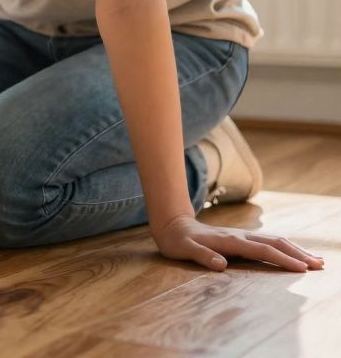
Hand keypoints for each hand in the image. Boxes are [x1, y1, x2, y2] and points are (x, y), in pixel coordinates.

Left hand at [152, 214, 325, 271]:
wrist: (172, 225)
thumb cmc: (178, 241)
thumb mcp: (184, 250)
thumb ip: (202, 256)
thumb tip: (220, 264)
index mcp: (230, 241)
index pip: (261, 250)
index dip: (281, 259)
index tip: (301, 268)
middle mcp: (240, 236)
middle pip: (275, 243)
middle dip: (298, 254)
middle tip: (319, 265)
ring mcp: (242, 236)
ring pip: (275, 240)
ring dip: (296, 250)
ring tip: (316, 260)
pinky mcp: (242, 238)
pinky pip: (268, 242)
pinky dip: (285, 248)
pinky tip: (294, 254)